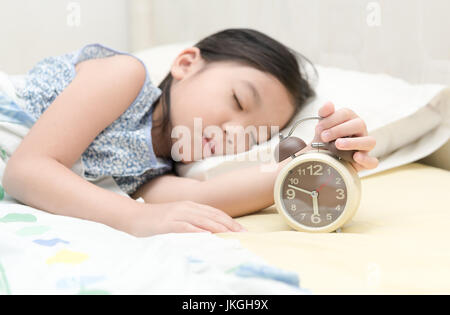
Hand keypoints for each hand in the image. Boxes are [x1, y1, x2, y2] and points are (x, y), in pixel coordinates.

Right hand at [129, 200, 246, 236]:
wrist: (133, 216)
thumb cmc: (155, 219)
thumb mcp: (177, 217)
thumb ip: (191, 221)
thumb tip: (208, 231)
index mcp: (190, 205)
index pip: (215, 212)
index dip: (229, 221)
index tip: (241, 229)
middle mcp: (187, 207)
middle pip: (213, 216)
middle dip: (230, 225)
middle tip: (243, 234)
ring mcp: (178, 214)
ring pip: (203, 221)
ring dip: (219, 228)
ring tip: (232, 236)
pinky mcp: (168, 223)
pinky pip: (186, 227)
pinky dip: (199, 232)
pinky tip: (208, 237)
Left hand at [313, 102, 378, 171]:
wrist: (322, 159)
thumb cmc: (324, 141)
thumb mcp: (321, 128)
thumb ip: (324, 115)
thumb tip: (329, 103)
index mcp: (350, 119)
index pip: (346, 113)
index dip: (332, 119)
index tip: (318, 128)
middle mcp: (360, 131)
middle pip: (359, 124)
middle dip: (339, 130)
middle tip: (324, 137)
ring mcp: (365, 146)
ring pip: (369, 141)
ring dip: (353, 142)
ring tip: (337, 144)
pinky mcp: (365, 162)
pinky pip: (372, 161)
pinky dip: (366, 159)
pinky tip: (355, 157)